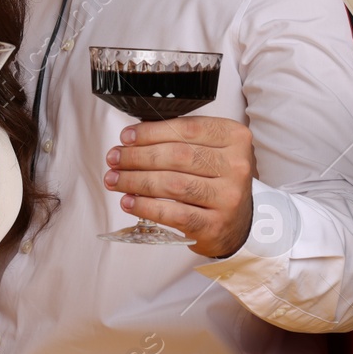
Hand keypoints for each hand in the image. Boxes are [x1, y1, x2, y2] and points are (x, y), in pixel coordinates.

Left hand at [104, 116, 255, 257]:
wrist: (238, 223)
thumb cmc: (217, 181)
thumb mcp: (211, 151)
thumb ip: (181, 139)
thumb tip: (133, 138)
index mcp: (235, 138)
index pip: (188, 128)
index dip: (151, 132)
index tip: (126, 137)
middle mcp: (236, 166)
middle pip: (177, 155)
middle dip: (138, 156)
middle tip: (114, 159)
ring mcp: (228, 197)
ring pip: (172, 184)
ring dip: (136, 181)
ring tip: (115, 179)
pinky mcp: (215, 225)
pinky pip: (173, 213)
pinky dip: (145, 207)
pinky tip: (129, 201)